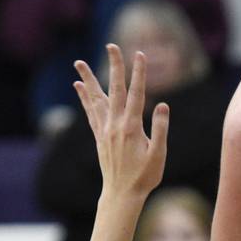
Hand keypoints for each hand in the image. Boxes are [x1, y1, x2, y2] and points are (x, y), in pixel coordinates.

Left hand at [72, 45, 168, 205]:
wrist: (122, 194)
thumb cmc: (145, 177)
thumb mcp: (159, 155)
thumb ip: (160, 129)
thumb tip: (162, 106)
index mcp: (132, 128)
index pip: (137, 94)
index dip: (139, 73)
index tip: (139, 54)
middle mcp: (115, 125)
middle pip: (114, 89)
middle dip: (114, 66)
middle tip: (111, 46)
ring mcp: (105, 130)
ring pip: (96, 98)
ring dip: (88, 78)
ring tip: (79, 62)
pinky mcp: (100, 137)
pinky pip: (90, 112)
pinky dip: (84, 98)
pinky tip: (78, 86)